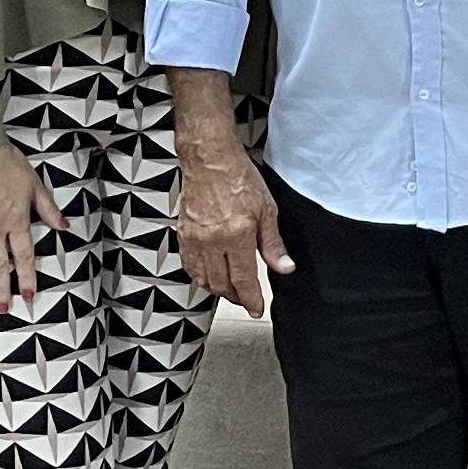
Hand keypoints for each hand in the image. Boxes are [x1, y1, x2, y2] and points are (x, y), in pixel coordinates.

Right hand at [0, 144, 62, 311]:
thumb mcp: (35, 185)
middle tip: (3, 309)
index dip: (27, 278)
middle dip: (2, 289)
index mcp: (17, 220)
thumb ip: (47, 209)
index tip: (28, 296)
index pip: (24, 256)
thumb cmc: (6, 163)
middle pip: (0, 265)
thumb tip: (63, 226)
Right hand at [178, 135, 292, 315]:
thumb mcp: (267, 210)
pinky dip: (199, 276)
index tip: (256, 309)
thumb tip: (284, 268)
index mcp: (236, 236)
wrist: (210, 159)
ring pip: (203, 278)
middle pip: (221, 284)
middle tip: (246, 300)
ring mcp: (194, 239)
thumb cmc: (239, 178)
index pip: (244, 280)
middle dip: (235, 297)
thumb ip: (273, 243)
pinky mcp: (183, 233)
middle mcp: (212, 241)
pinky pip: (189, 265)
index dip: (251, 299)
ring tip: (230, 290)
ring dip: (217, 289)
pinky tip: (209, 276)